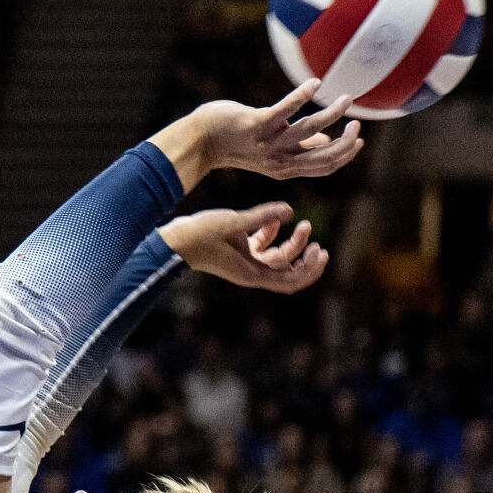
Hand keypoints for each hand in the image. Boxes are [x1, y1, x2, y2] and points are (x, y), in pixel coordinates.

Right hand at [160, 202, 327, 294]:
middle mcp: (251, 271)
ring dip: (292, 243)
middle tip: (316, 239)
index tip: (320, 253)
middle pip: (288, 270)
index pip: (290, 281)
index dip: (309, 271)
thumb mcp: (231, 223)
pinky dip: (272, 233)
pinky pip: (262, 245)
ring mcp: (244, 261)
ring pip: (277, 257)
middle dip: (305, 255)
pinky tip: (275, 217)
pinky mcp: (237, 250)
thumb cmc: (198, 235)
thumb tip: (290, 211)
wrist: (171, 241)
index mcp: (252, 273)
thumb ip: (262, 216)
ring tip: (303, 223)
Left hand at [195, 80, 363, 179]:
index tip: (359, 139)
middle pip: (324, 156)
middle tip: (357, 121)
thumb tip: (325, 139)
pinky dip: (302, 95)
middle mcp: (279, 160)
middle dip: (346, 141)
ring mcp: (269, 143)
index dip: (345, 154)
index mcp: (286, 167)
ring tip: (346, 99)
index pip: (324, 166)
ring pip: (310, 130)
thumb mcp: (272, 148)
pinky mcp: (257, 124)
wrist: (201, 140)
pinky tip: (315, 84)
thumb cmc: (237, 140)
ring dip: (332, 114)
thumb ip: (300, 147)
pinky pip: (285, 109)